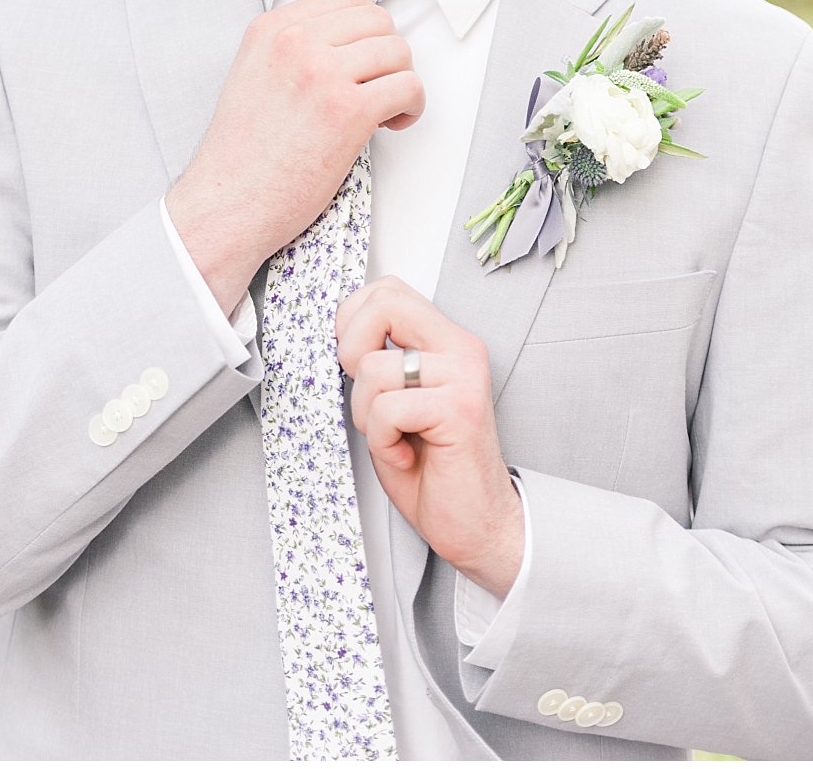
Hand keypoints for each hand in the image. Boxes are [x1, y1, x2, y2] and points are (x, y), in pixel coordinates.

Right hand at [169, 0, 423, 311]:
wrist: (229, 200)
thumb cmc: (243, 152)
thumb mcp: (253, 74)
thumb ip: (292, 47)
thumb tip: (348, 39)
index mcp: (269, 30)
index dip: (366, 29)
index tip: (363, 57)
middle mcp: (295, 43)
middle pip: (378, 21)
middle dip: (386, 54)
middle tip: (375, 85)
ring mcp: (323, 74)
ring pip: (398, 52)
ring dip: (400, 81)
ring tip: (381, 109)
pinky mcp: (349, 111)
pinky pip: (409, 88)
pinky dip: (411, 107)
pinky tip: (389, 125)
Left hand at [337, 277, 523, 597]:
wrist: (475, 523)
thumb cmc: (430, 464)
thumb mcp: (394, 398)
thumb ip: (378, 359)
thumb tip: (337, 332)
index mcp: (444, 340)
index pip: (385, 290)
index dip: (351, 321)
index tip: (355, 364)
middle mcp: (460, 348)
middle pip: (383, 303)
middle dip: (352, 349)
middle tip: (367, 393)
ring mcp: (463, 376)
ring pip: (373, 368)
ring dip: (366, 414)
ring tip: (395, 436)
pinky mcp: (460, 409)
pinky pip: (387, 409)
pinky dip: (382, 440)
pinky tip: (407, 454)